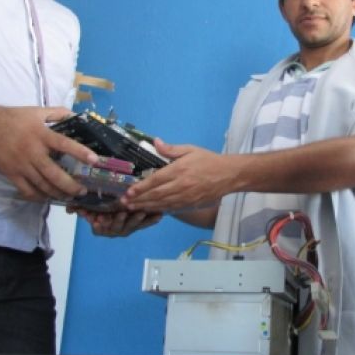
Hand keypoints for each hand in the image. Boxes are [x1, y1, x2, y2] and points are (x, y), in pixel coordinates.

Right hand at [0, 106, 97, 201]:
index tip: (95, 161)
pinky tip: (47, 197)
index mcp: (40, 134)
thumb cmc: (10, 118)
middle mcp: (32, 152)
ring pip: (42, 185)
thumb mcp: (35, 111)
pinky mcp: (10, 174)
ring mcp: (20, 165)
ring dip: (58, 193)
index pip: (65, 144)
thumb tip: (76, 115)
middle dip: (71, 185)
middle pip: (54, 174)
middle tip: (82, 190)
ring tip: (69, 196)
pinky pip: (27, 190)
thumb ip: (57, 113)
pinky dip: (39, 197)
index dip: (81, 153)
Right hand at [74, 208, 162, 236]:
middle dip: (119, 220)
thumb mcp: (88, 209)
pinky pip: (145, 224)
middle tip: (122, 213)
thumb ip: (79, 208)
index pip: (100, 227)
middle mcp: (114, 230)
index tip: (98, 220)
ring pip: (132, 226)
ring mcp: (126, 228)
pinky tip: (159, 215)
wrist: (112, 216)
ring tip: (141, 211)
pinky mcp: (138, 225)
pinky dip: (152, 220)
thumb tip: (69, 209)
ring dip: (137, 219)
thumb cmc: (98, 211)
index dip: (100, 225)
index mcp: (101, 227)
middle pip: (116, 227)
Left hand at [121, 139, 235, 211]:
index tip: (128, 191)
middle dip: (139, 200)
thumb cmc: (209, 160)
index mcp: (179, 170)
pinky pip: (173, 209)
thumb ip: (172, 149)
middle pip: (156, 195)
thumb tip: (155, 142)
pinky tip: (151, 211)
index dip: (140, 187)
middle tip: (124, 204)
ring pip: (162, 204)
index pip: (155, 180)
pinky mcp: (191, 204)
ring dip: (146, 207)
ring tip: (133, 209)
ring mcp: (186, 197)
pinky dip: (160, 211)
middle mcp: (181, 185)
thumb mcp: (191, 150)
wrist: (230, 174)